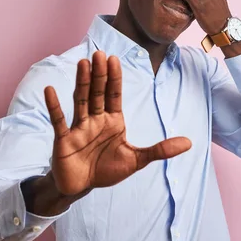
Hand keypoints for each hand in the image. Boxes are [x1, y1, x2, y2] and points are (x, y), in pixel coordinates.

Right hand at [45, 51, 191, 196]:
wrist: (82, 187)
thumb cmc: (107, 169)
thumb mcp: (137, 160)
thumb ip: (160, 150)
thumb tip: (189, 143)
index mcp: (112, 121)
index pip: (114, 95)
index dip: (114, 78)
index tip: (115, 59)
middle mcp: (95, 119)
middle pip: (97, 93)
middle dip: (99, 75)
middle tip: (99, 53)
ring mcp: (78, 127)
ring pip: (80, 101)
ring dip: (82, 83)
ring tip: (83, 63)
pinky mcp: (64, 139)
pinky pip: (59, 120)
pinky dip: (55, 106)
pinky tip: (51, 90)